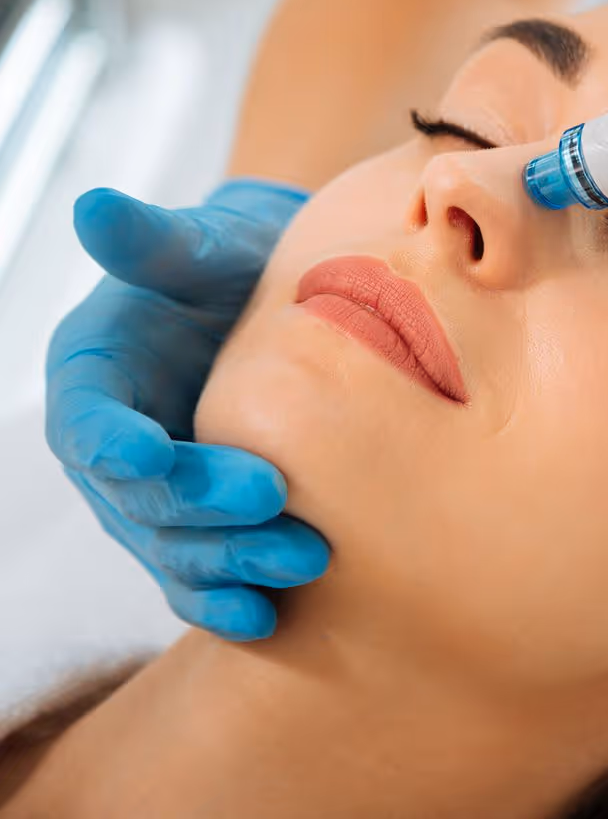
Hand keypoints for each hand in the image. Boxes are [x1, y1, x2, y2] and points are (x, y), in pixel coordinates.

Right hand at [45, 180, 328, 639]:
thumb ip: (156, 243)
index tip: (146, 454)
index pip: (86, 418)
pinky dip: (226, 601)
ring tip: (301, 561)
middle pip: (138, 496)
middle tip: (273, 501)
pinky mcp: (201, 528)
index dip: (111, 440)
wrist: (285, 307)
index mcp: (94, 376)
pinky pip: (200, 576)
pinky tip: (267, 620)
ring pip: (172, 547)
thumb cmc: (238, 266)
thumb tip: (96, 207)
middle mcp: (114, 447)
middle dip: (199, 505)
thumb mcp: (203, 247)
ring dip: (228, 562)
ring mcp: (155, 497)